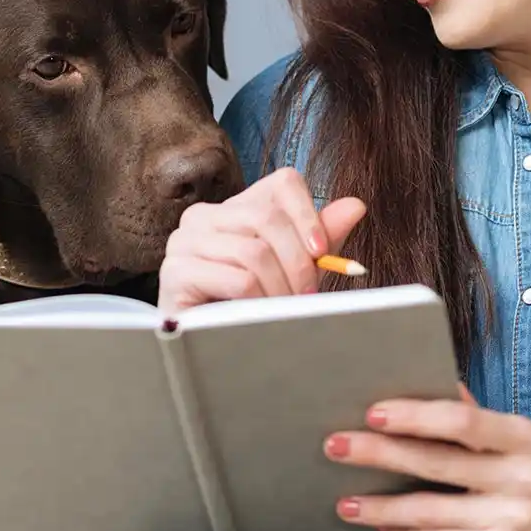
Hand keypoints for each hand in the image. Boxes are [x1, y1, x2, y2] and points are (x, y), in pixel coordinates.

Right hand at [157, 167, 366, 312]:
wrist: (210, 347)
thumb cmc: (250, 306)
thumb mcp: (292, 269)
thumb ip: (319, 237)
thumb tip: (355, 205)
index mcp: (233, 208)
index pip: (283, 183)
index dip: (309, 213)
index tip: (322, 249)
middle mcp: (203, 215)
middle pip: (268, 217)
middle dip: (298, 261)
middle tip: (308, 294)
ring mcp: (184, 241)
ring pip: (253, 251)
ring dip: (279, 288)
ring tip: (284, 310)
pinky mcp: (175, 271)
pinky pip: (236, 279)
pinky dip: (258, 300)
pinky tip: (257, 315)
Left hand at [323, 384, 530, 530]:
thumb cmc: (513, 480)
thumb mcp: (506, 445)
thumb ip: (469, 418)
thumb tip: (419, 375)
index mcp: (523, 439)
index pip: (461, 421)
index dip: (413, 415)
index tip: (371, 412)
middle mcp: (523, 479)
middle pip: (435, 462)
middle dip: (378, 453)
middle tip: (335, 446)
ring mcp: (511, 521)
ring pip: (427, 511)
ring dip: (379, 507)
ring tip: (344, 502)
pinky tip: (380, 527)